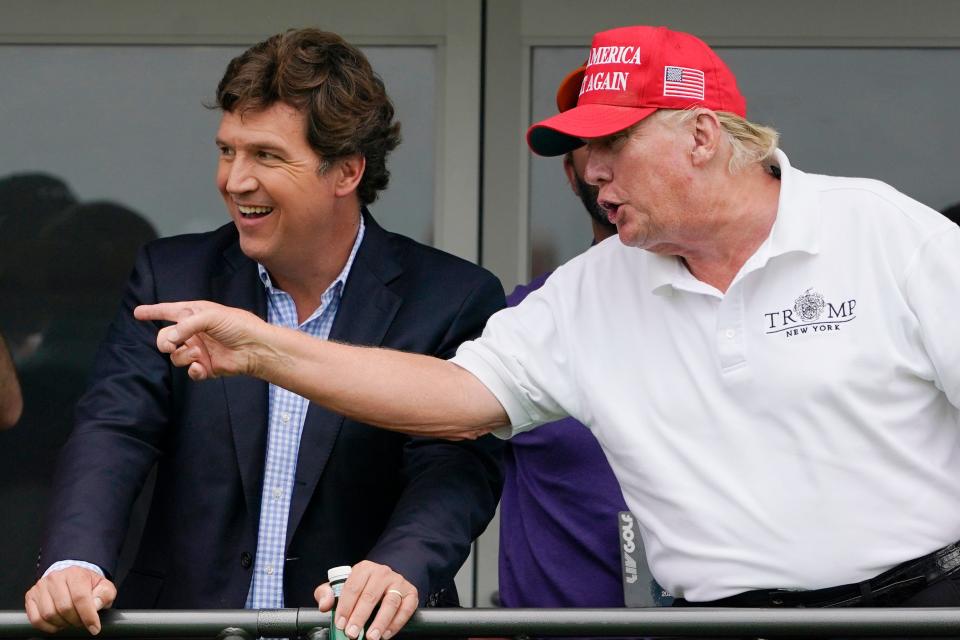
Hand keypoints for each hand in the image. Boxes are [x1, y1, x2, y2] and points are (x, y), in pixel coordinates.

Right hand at [25, 567, 116, 634]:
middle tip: (81, 621)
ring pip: (49, 615)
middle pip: (64, 608)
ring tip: (70, 620)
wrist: (72, 579)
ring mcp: (41, 586)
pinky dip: (47, 627)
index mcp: (75, 574)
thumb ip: (104, 595)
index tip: (95, 628)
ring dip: (62, 624)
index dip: (88, 616)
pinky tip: (58, 623)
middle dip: (76, 620)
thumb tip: (96, 605)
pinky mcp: (30, 596)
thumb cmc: (87, 585)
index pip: (80, 598)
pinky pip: (36, 619)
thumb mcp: (103, 587)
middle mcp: (56, 578)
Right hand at [134, 300, 266, 379]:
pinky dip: (193, 370)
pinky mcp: (206, 366)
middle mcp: (194, 332)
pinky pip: (190, 371)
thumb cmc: (238, 325)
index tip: (138, 312)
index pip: (169, 311)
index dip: (153, 311)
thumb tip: (168, 340)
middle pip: (165, 338)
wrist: (255, 347)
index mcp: (195, 314)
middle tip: (170, 344)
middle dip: (163, 342)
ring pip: (175, 356)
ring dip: (183, 355)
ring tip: (199, 353)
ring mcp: (199, 350)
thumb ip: (185, 326)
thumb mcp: (210, 316)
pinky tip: (201, 366)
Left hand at [314, 560, 417, 639]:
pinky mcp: (411, 592)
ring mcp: (398, 582)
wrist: (386, 584)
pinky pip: (406, 608)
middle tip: (352, 634)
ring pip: (390, 602)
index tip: (340, 624)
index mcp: (363, 569)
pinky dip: (396, 623)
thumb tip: (324, 605)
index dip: (345, 607)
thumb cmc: (361, 588)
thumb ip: (327, 594)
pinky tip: (386, 634)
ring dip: (380, 622)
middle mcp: (382, 572)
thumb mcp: (342, 587)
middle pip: (370, 596)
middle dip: (360, 617)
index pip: (352, 587)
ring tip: (371, 637)